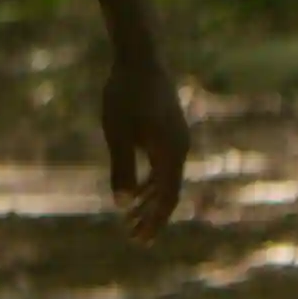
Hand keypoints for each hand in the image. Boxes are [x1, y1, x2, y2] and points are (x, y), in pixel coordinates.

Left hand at [101, 45, 192, 235]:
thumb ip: (122, 168)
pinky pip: (163, 165)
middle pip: (168, 193)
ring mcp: (176, 138)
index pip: (167, 199)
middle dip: (151, 217)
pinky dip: (150, 182)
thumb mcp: (117, 133)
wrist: (139, 56)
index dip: (155, 222)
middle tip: (133, 238)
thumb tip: (122, 204)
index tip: (141, 242)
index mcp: (171, 153)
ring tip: (130, 220)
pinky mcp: (168, 130)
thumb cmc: (124, 94)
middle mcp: (180, 148)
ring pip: (166, 180)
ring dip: (149, 201)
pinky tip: (135, 191)